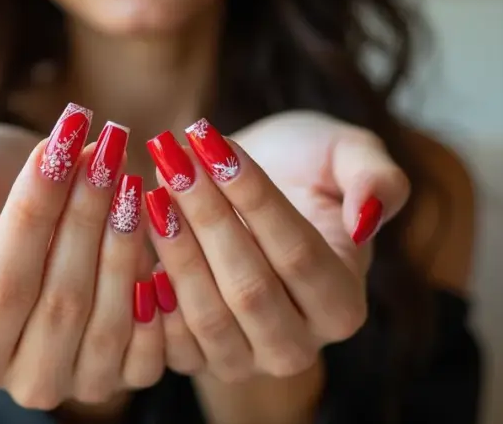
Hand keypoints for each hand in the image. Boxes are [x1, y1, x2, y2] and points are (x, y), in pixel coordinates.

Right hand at [0, 104, 163, 410]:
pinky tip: (157, 228)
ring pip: (109, 320)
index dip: (34, 213)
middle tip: (106, 145)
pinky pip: (153, 348)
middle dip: (87, 216)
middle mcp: (19, 379)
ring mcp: (77, 383)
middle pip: (62, 302)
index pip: (3, 285)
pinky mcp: (127, 373)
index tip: (57, 142)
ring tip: (129, 171)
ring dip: (126, 239)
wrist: (30, 201)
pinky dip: (160, 289)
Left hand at [143, 116, 409, 381]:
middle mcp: (297, 346)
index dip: (256, 199)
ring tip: (150, 187)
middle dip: (207, 218)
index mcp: (343, 304)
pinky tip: (126, 236)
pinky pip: (163, 340)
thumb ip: (376, 178)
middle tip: (172, 158)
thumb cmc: (302, 167)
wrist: (243, 191)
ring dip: (173, 249)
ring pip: (206, 316)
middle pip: (250, 290)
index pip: (300, 254)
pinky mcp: (191, 360)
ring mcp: (242, 360)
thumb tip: (368, 217)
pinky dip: (144, 290)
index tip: (214, 142)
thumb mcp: (348, 155)